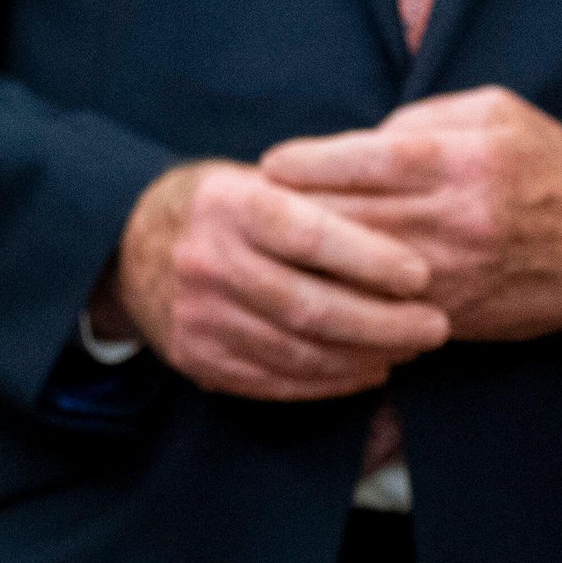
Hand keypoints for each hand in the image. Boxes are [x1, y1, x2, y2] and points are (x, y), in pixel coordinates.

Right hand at [106, 159, 453, 400]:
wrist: (126, 245)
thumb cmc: (220, 207)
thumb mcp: (256, 181)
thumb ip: (318, 201)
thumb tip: (410, 227)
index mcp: (228, 206)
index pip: (309, 236)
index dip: (372, 259)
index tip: (421, 275)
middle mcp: (208, 262)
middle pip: (310, 307)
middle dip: (384, 323)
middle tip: (435, 326)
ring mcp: (198, 316)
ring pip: (298, 352)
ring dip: (365, 356)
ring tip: (410, 348)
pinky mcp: (196, 357)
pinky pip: (275, 381)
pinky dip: (330, 381)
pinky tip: (367, 369)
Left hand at [255, 87, 561, 344]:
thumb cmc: (551, 167)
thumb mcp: (497, 113)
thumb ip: (420, 119)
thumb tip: (354, 144)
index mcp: (465, 160)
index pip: (361, 159)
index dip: (304, 162)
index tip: (269, 164)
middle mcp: (458, 220)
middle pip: (347, 218)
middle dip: (290, 213)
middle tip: (247, 207)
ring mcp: (455, 275)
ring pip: (354, 271)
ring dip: (305, 260)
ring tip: (267, 246)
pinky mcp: (455, 316)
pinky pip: (380, 309)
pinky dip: (341, 297)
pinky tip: (312, 284)